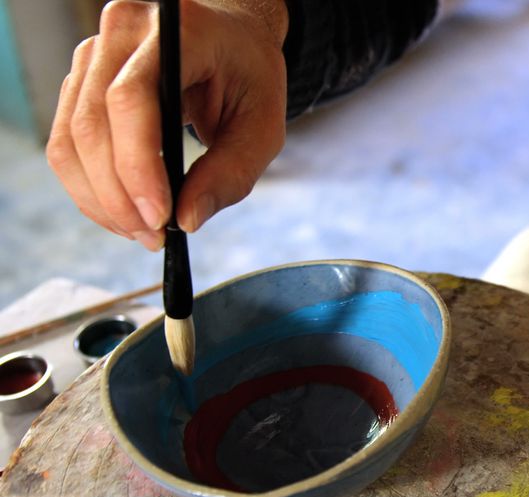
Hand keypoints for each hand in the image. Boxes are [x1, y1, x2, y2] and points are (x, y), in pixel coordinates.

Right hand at [46, 0, 288, 249]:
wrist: (230, 41)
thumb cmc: (250, 78)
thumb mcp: (264, 126)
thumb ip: (232, 172)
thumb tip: (187, 220)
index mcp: (177, 32)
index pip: (132, 97)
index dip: (137, 164)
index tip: (159, 216)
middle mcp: (123, 33)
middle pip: (93, 123)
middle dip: (118, 195)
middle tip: (153, 236)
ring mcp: (94, 54)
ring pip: (71, 138)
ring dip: (100, 199)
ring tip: (142, 232)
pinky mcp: (80, 81)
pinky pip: (68, 143)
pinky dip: (91, 188)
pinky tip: (124, 214)